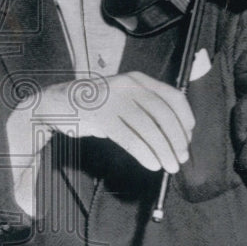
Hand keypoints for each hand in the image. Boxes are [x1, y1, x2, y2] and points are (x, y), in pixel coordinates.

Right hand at [6, 71, 193, 216]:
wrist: (57, 103)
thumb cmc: (95, 105)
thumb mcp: (122, 96)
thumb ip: (145, 106)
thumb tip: (174, 134)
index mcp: (138, 79)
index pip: (173, 96)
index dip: (185, 118)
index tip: (189, 136)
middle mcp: (128, 85)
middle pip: (163, 114)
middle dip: (177, 139)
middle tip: (181, 157)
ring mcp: (114, 100)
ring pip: (148, 128)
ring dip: (163, 150)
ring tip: (169, 166)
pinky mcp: (101, 117)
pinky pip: (130, 138)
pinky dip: (144, 153)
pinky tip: (151, 164)